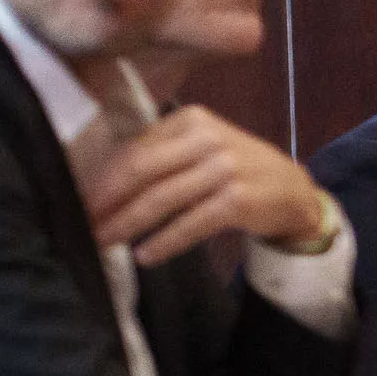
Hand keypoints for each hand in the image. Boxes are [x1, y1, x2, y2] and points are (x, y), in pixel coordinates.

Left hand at [86, 107, 333, 262]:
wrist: (294, 192)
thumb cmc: (239, 171)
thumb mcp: (203, 148)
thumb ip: (162, 154)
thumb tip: (105, 182)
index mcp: (191, 120)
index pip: (135, 149)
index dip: (103, 178)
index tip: (82, 200)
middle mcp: (208, 139)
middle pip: (141, 170)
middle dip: (107, 200)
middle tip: (83, 223)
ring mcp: (225, 169)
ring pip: (160, 199)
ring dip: (127, 224)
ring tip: (104, 242)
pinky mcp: (237, 200)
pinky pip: (189, 224)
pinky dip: (164, 242)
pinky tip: (145, 255)